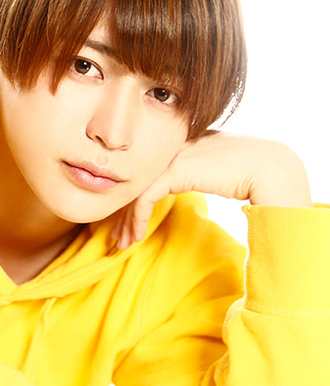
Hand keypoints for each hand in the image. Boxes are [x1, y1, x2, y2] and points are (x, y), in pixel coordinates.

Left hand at [113, 133, 311, 249]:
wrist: (269, 168)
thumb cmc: (253, 172)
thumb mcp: (219, 170)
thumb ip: (203, 172)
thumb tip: (202, 184)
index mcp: (182, 143)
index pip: (149, 171)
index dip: (136, 196)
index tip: (129, 220)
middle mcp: (172, 147)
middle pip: (138, 180)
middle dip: (125, 210)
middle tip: (116, 235)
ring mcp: (171, 157)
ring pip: (136, 190)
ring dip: (127, 219)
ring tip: (122, 242)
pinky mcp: (173, 171)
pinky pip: (144, 198)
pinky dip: (137, 219)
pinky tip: (136, 238)